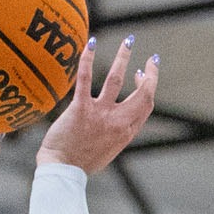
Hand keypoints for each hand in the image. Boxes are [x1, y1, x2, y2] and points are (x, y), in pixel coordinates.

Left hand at [36, 36, 158, 172]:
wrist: (63, 172)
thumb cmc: (81, 163)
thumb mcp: (108, 150)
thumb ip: (117, 133)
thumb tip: (119, 121)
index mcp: (126, 132)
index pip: (146, 104)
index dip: (148, 86)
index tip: (142, 74)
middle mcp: (118, 121)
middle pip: (142, 93)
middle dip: (150, 72)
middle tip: (150, 56)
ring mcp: (100, 114)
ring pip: (116, 79)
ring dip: (124, 57)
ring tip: (129, 41)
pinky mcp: (80, 109)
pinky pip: (86, 79)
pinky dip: (88, 59)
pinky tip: (92, 43)